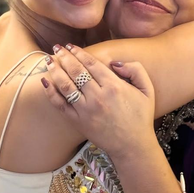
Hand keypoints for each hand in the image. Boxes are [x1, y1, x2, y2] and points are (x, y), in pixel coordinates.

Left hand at [42, 44, 154, 159]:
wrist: (132, 146)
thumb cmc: (140, 117)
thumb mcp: (147, 90)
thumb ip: (136, 69)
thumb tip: (114, 63)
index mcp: (114, 86)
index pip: (91, 64)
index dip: (79, 52)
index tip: (71, 46)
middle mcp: (98, 97)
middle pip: (76, 71)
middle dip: (64, 57)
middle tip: (57, 47)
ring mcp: (86, 110)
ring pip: (65, 85)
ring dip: (55, 70)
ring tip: (48, 61)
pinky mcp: (78, 122)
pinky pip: (60, 105)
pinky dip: (51, 92)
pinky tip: (46, 82)